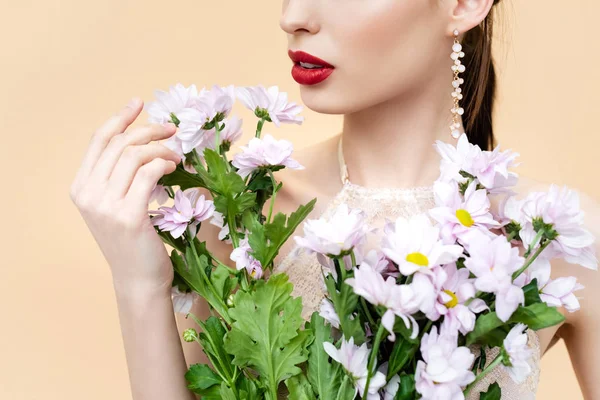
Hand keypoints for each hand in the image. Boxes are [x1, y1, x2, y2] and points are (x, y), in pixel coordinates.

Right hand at [70, 97, 182, 294]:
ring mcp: (105, 206)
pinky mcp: (128, 215)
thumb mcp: (117, 205)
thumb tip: (141, 140)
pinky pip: (148, 173)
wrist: (138, 279)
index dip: (120, 118)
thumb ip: (119, 177)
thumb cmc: (133, 241)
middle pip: (119, 143)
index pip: (99, 140)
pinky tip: (174, 167)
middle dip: (149, 130)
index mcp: (81, 187)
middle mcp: (87, 194)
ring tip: (177, 155)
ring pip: (134, 155)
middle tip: (172, 129)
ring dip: (161, 148)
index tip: (139, 103)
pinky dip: (164, 163)